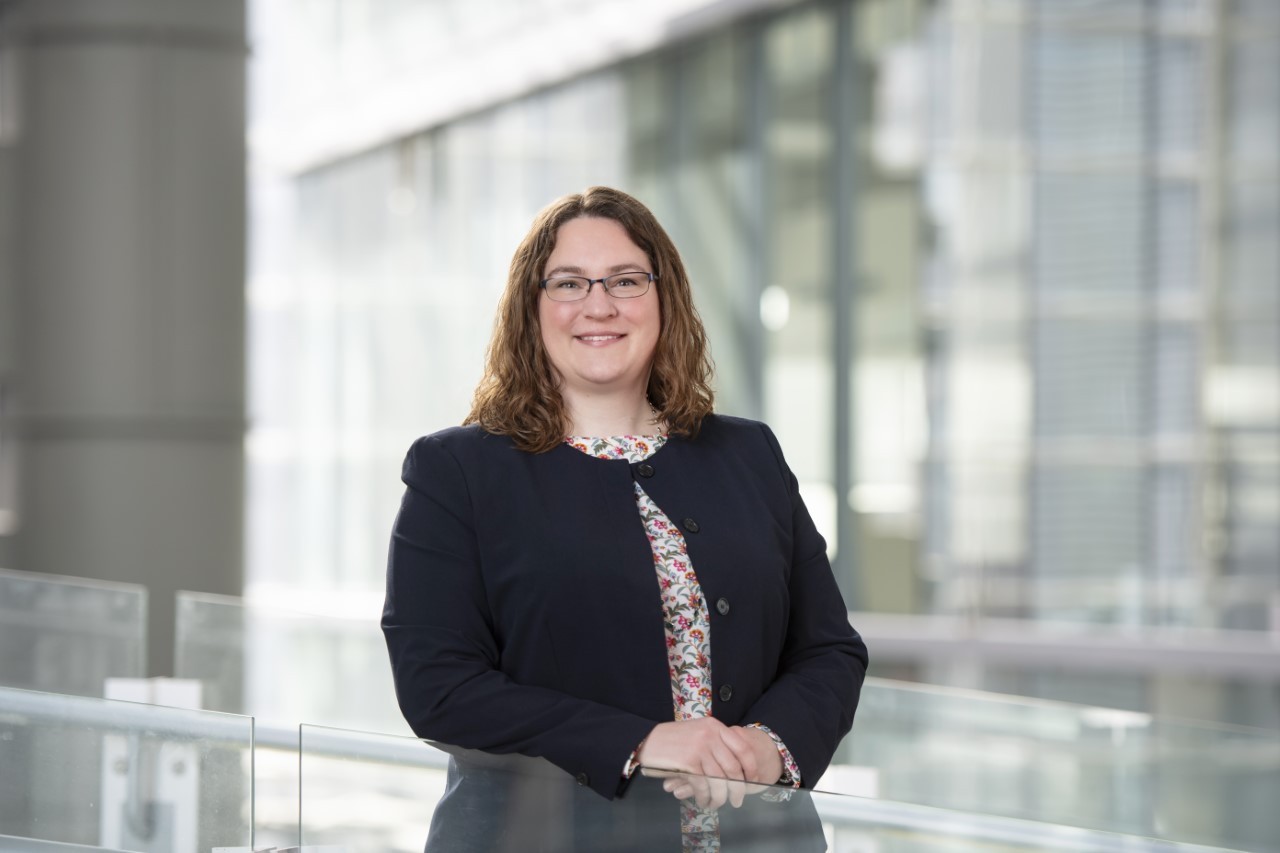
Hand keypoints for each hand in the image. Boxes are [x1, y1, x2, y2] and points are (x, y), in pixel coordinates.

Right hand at [636, 718, 756, 809]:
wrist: (646, 741)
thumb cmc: (672, 739)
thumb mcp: (697, 731)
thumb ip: (715, 742)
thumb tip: (735, 766)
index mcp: (715, 726)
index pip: (743, 749)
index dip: (752, 768)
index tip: (754, 781)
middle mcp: (710, 735)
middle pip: (734, 768)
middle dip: (738, 789)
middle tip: (738, 800)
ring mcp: (699, 748)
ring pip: (720, 780)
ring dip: (720, 797)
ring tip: (717, 804)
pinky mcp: (689, 762)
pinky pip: (704, 786)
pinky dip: (705, 797)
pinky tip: (703, 801)